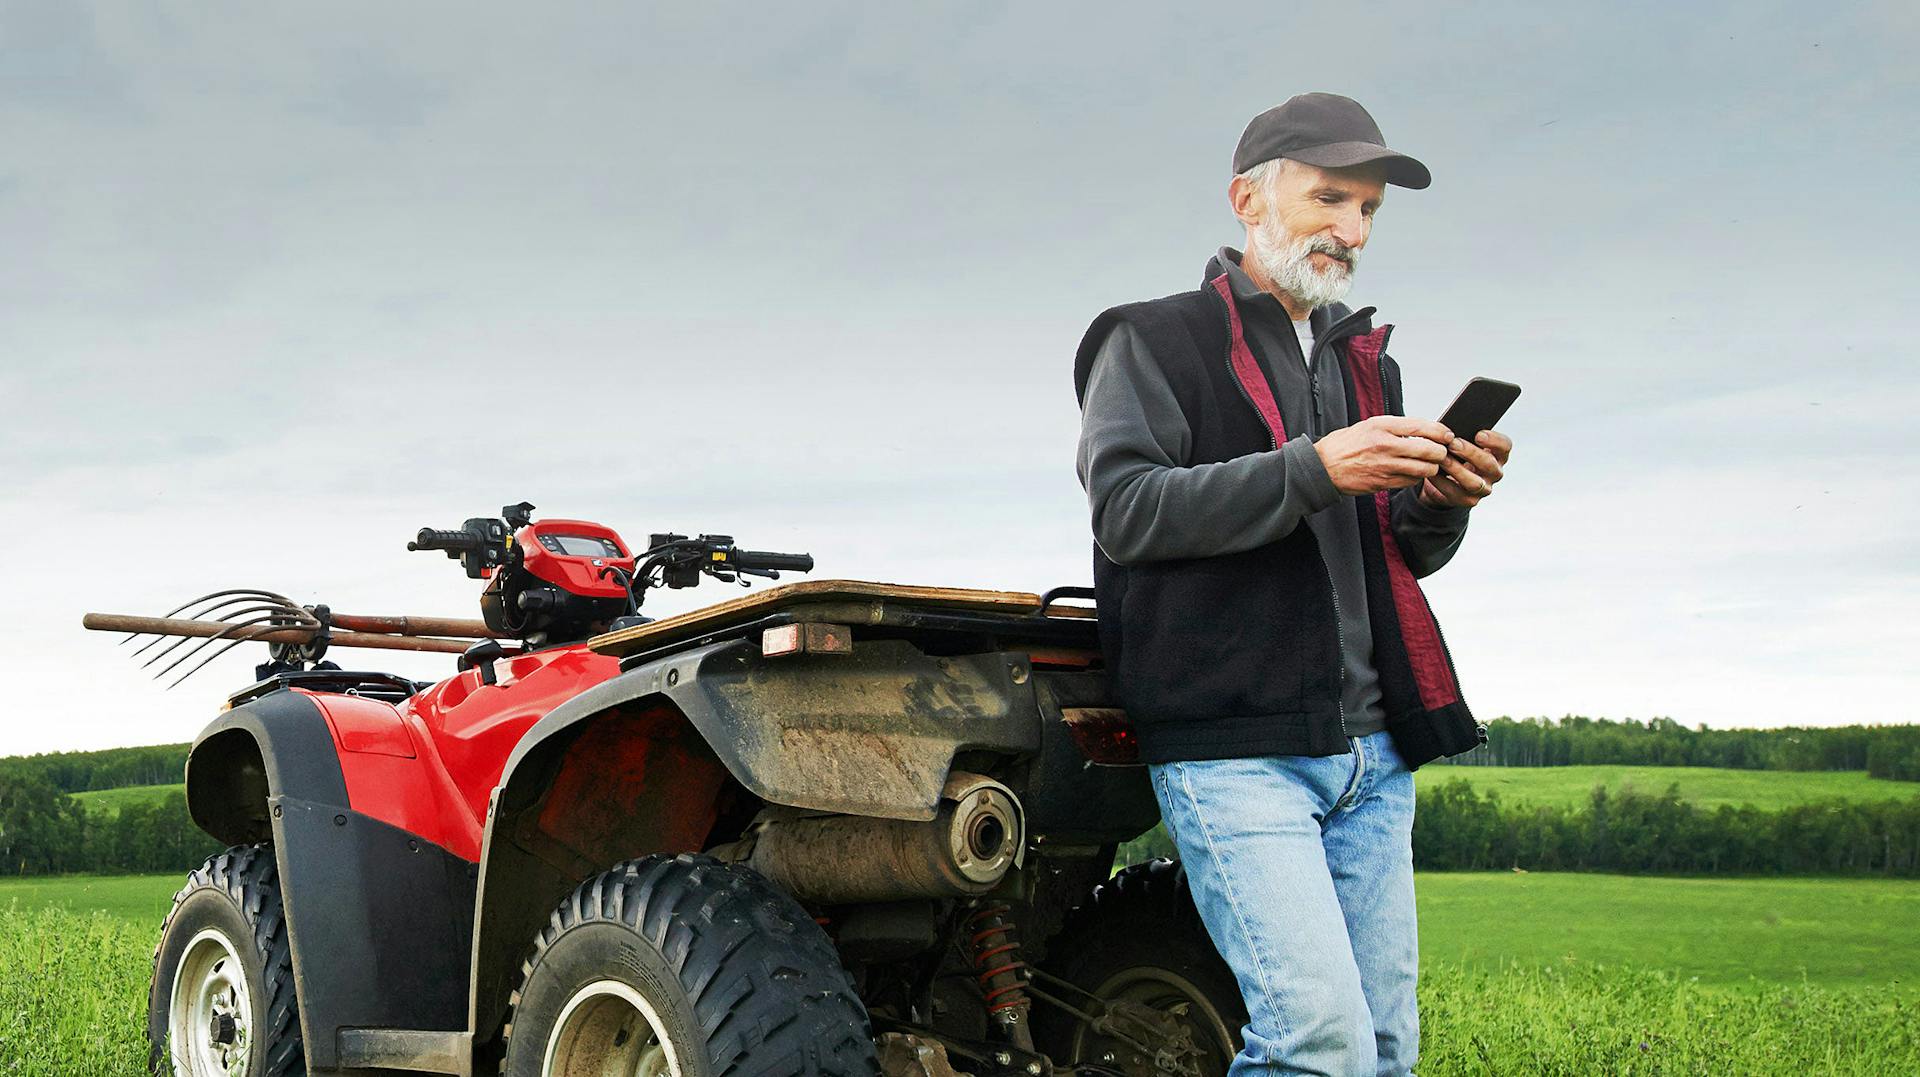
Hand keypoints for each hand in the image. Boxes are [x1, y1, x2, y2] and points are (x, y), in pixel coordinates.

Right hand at [1313, 415, 1452, 495]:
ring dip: (1431, 467)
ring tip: (1429, 464)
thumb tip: (1422, 430)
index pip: (1422, 426)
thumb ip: (1395, 427)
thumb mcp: (1369, 425)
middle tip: (1442, 452)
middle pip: (1429, 450)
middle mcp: (1385, 445)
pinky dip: (1416, 478)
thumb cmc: (1345, 445)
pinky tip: (1412, 474)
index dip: (1441, 431)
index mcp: (1382, 426)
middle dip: (1441, 452)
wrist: (1322, 466)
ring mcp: (1385, 465)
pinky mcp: (1382, 482)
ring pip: (1423, 469)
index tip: (1447, 435)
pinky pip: (1410, 482)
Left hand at [1417, 429, 1510, 508]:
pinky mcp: (1469, 500)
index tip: (1479, 434)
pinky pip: (1456, 493)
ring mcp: (1484, 489)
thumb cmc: (1456, 455)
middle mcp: (1494, 472)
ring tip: (1442, 459)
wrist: (1445, 479)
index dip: (1495, 441)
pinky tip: (1433, 473)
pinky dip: (1443, 483)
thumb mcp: (1462, 443)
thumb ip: (1462, 435)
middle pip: (1489, 464)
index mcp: (1497, 454)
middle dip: (1470, 453)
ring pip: (1474, 482)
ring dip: (1456, 469)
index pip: (1505, 446)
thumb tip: (1452, 430)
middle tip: (1453, 443)